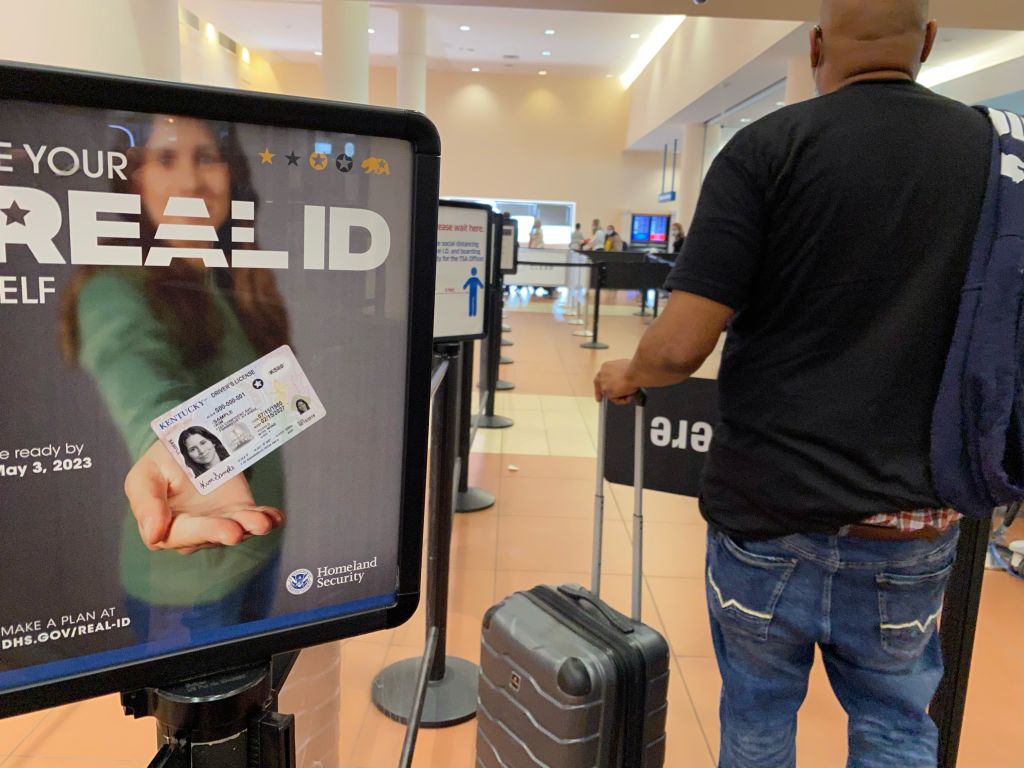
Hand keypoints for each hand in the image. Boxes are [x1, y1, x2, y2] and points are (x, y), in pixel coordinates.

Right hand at [125, 441, 283, 554]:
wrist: (186, 445)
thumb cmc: (159, 465)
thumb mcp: (144, 476)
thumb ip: (146, 504)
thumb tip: (154, 535)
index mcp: (165, 527)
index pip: (180, 534)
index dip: (196, 532)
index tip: (209, 531)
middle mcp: (195, 532)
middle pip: (210, 534)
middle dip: (223, 532)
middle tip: (235, 531)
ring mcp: (221, 522)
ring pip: (237, 528)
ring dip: (250, 525)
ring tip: (262, 522)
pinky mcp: (241, 511)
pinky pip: (255, 518)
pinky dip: (268, 518)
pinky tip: (276, 517)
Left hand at [594, 359, 638, 403]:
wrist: (635, 372)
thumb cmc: (633, 368)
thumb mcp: (622, 365)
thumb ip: (618, 372)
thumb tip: (622, 377)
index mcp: (605, 367)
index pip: (600, 376)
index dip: (601, 382)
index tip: (602, 387)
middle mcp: (602, 375)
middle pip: (599, 385)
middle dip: (598, 393)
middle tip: (600, 399)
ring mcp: (604, 384)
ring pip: (609, 394)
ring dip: (620, 396)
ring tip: (631, 394)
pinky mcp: (608, 392)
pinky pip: (615, 400)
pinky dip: (623, 400)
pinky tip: (630, 396)